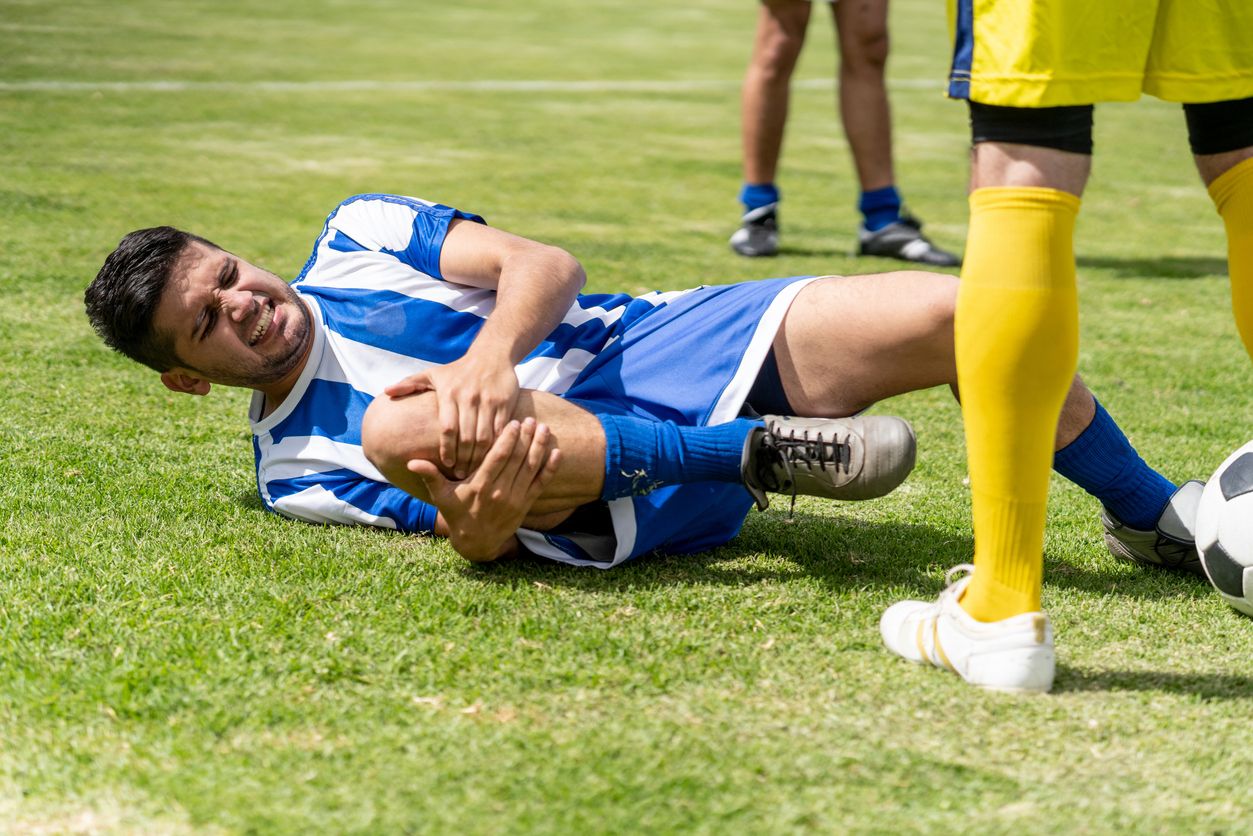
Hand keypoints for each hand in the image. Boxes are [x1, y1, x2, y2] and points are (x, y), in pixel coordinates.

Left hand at [385, 353, 519, 478]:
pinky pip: (501, 430)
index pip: (447, 428)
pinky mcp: (505, 403)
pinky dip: (497, 445)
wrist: (491, 355)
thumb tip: (387, 393)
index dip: (446, 449)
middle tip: (461, 474)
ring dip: (480, 457)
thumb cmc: (458, 370)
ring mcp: (488, 400)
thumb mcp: (432, 374)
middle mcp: (469, 397)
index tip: (446, 464)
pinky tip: (492, 456)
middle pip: (466, 437)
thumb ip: (409, 384)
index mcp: (449, 393)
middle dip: (463, 459)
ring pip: (484, 437)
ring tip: (475, 469)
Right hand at [408, 418, 559, 561]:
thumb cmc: (457, 514)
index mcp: (480, 486)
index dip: (508, 440)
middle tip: (532, 419)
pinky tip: (557, 453)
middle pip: (517, 460)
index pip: (497, 459)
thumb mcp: (441, 496)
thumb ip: (430, 476)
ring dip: (539, 448)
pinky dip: (550, 469)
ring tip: (544, 429)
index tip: (514, 423)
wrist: (476, 542)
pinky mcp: (526, 505)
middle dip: (526, 438)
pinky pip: (540, 484)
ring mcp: (515, 499)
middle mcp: (500, 492)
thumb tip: (412, 462)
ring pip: (531, 469)